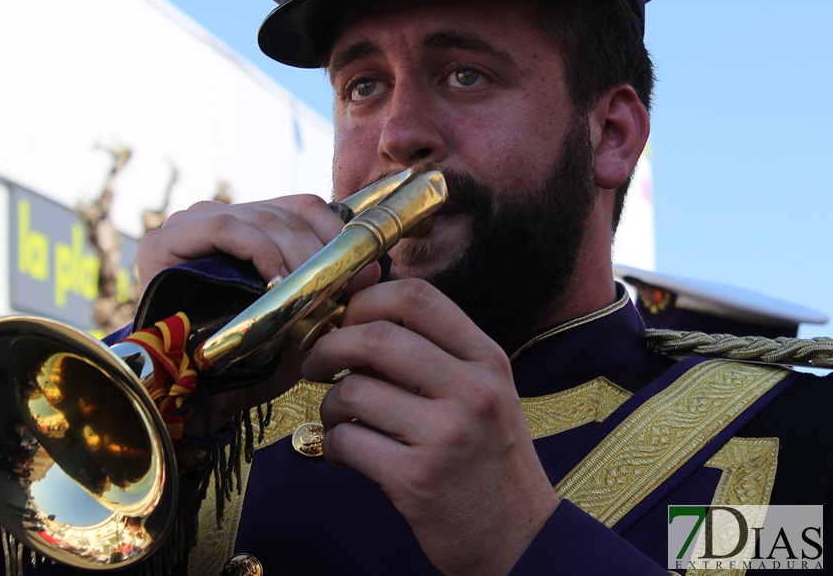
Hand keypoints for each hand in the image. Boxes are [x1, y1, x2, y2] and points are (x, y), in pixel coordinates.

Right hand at [135, 194, 380, 433]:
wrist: (184, 396)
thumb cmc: (244, 361)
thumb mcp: (297, 323)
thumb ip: (331, 296)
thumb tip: (376, 270)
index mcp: (245, 228)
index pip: (300, 207)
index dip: (336, 230)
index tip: (362, 264)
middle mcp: (215, 218)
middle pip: (286, 211)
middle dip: (323, 249)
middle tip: (345, 285)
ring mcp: (189, 225)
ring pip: (264, 218)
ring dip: (299, 255)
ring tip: (316, 291)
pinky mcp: (166, 240)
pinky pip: (228, 228)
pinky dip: (262, 252)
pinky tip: (278, 282)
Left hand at [301, 278, 559, 574]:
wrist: (520, 539)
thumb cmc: (489, 459)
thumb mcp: (485, 391)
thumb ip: (435, 351)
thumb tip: (358, 312)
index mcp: (487, 359)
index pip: (417, 296)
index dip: (365, 298)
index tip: (344, 318)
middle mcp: (473, 390)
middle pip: (377, 336)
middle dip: (329, 346)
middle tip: (315, 363)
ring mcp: (446, 435)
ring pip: (353, 390)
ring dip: (329, 404)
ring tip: (337, 419)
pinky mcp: (418, 479)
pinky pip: (347, 441)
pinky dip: (333, 446)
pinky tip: (343, 455)